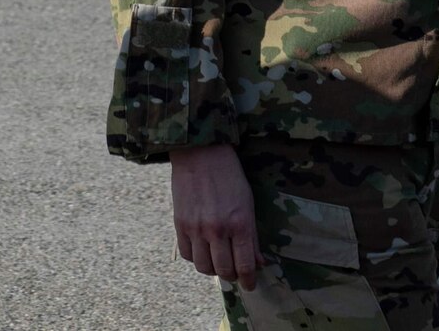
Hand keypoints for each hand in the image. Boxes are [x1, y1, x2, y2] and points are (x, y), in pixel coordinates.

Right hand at [170, 143, 260, 289]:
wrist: (201, 153)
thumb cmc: (229, 176)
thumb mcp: (248, 204)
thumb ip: (252, 236)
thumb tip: (258, 262)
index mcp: (240, 224)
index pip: (244, 266)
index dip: (248, 281)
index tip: (250, 284)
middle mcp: (217, 230)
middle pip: (224, 271)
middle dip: (231, 276)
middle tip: (234, 271)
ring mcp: (196, 228)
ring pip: (204, 267)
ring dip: (213, 269)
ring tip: (217, 260)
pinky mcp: (180, 224)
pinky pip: (187, 255)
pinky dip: (196, 257)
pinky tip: (202, 249)